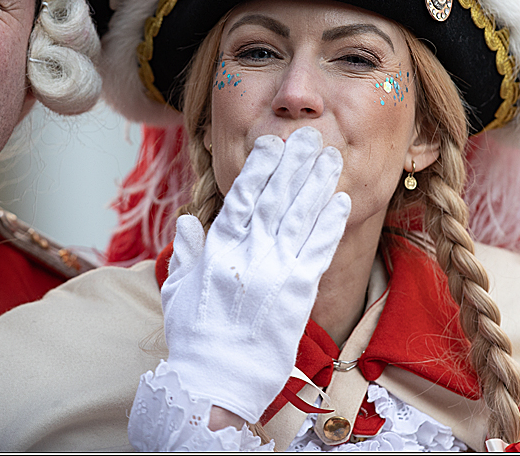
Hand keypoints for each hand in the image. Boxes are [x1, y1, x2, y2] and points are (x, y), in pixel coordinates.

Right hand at [161, 126, 350, 422]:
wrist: (214, 382)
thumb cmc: (194, 338)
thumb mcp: (178, 289)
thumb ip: (185, 252)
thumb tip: (189, 221)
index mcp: (219, 250)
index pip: (242, 197)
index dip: (259, 167)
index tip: (271, 143)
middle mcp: (248, 254)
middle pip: (276, 198)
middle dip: (294, 164)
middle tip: (309, 137)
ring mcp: (275, 272)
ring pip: (300, 217)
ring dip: (317, 183)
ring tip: (330, 157)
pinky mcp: (298, 294)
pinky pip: (318, 251)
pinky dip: (330, 223)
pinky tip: (341, 200)